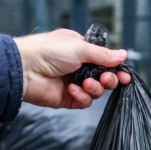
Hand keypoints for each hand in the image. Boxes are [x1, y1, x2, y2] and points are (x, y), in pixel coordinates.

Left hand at [13, 29, 131, 108]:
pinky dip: (81, 96)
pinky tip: (72, 89)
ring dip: (94, 88)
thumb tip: (122, 55)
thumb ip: (103, 55)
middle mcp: (78, 67)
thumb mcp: (80, 48)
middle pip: (104, 78)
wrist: (25, 69)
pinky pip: (84, 101)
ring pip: (96, 91)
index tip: (125, 74)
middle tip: (106, 78)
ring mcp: (73, 83)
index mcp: (81, 50)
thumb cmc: (48, 51)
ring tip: (86, 83)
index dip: (115, 68)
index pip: (104, 60)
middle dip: (108, 79)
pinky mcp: (67, 98)